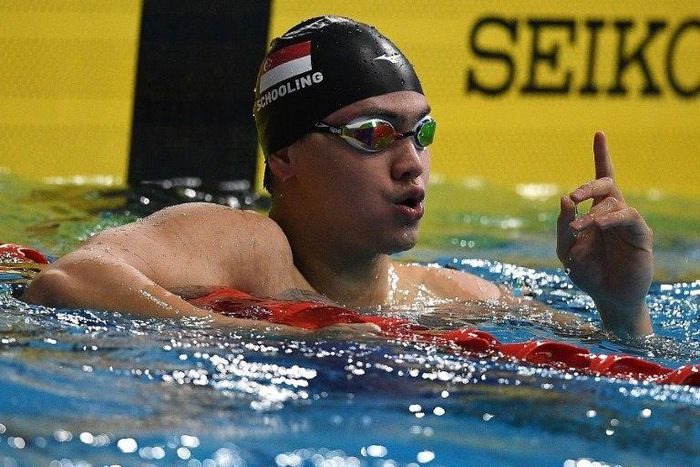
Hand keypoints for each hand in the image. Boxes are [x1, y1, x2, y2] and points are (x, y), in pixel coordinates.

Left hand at [556, 132, 653, 336]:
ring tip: (579, 229)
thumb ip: (564, 225)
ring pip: (615, 201)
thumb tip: (565, 199)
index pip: (600, 179)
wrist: (607, 298)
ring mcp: (629, 223)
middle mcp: (614, 212)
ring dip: (593, 213)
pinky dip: (609, 219)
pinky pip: (629, 216)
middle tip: (574, 197)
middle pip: (607, 183)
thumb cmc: (586, 272)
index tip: (599, 133)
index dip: (601, 155)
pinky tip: (595, 227)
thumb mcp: (566, 249)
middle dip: (589, 185)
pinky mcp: (641, 235)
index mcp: (597, 212)